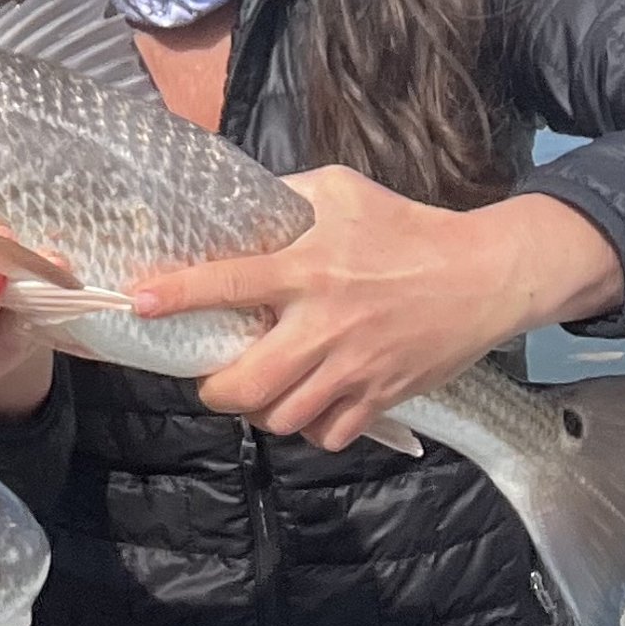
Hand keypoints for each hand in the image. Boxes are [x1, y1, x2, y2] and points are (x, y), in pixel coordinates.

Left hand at [131, 171, 624, 450]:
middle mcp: (324, 326)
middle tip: (210, 372)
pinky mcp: (382, 397)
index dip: (179, 294)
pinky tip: (304, 403)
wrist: (484, 276)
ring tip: (256, 388)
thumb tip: (245, 204)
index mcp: (308, 270)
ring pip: (282, 418)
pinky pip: (328, 435)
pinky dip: (307, 427)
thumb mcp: (341, 190)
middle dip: (214, 388)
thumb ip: (288, 197)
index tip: (140, 300)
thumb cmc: (408, 227)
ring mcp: (354, 370)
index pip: (229, 283)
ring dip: (258, 410)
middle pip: (247, 385)